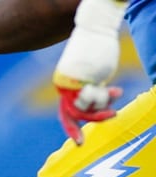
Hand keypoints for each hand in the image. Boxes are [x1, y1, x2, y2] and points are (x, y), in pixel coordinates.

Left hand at [52, 0, 126, 145]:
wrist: (95, 30)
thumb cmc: (97, 52)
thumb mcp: (94, 76)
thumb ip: (95, 92)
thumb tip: (103, 108)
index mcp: (64, 86)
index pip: (66, 111)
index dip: (72, 126)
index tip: (79, 140)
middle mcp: (63, 87)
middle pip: (68, 114)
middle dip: (73, 130)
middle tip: (80, 144)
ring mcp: (70, 83)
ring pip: (82, 109)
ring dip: (100, 110)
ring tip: (116, 101)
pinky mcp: (79, 79)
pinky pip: (91, 98)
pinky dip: (104, 99)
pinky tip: (116, 91)